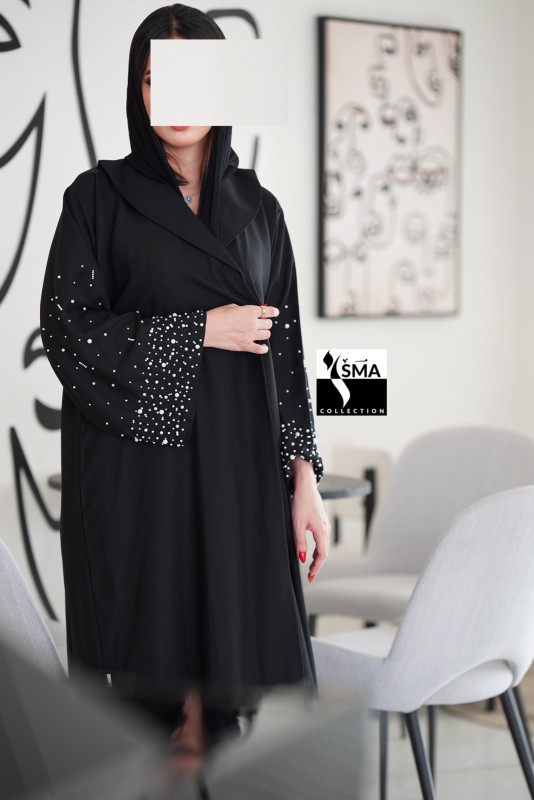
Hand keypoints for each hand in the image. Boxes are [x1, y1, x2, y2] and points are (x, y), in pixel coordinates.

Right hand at [204, 303, 278, 353]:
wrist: (206, 329)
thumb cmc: (216, 316)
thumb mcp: (231, 306)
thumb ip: (244, 309)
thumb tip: (250, 311)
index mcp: (250, 311)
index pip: (268, 311)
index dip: (273, 312)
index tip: (274, 312)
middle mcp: (252, 323)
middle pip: (269, 324)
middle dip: (266, 322)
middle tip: (261, 322)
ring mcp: (249, 335)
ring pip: (267, 335)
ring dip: (264, 333)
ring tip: (258, 332)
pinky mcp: (244, 345)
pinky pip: (260, 349)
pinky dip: (263, 348)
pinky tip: (262, 346)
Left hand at [291, 459, 330, 581]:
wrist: (306, 487)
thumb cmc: (301, 503)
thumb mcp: (297, 524)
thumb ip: (300, 542)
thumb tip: (303, 558)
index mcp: (322, 532)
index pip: (322, 555)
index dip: (316, 567)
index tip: (310, 577)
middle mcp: (326, 529)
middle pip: (324, 552)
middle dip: (317, 565)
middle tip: (310, 576)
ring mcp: (325, 525)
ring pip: (324, 546)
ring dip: (318, 557)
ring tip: (310, 566)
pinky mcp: (322, 522)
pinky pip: (322, 540)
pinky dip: (318, 548)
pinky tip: (312, 552)